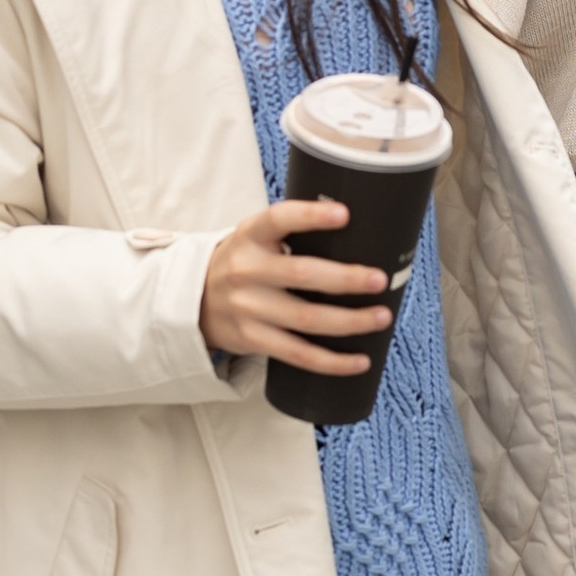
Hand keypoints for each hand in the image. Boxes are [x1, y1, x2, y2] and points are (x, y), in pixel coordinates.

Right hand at [201, 199, 389, 377]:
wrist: (194, 299)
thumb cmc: (245, 262)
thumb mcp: (256, 237)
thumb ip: (292, 232)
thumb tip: (361, 231)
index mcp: (251, 235)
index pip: (279, 219)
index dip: (311, 216)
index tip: (344, 214)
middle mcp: (247, 270)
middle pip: (302, 274)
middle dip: (345, 278)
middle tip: (379, 279)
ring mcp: (248, 308)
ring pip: (306, 318)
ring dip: (349, 321)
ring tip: (381, 317)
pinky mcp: (253, 339)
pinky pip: (298, 354)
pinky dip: (332, 362)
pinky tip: (359, 361)